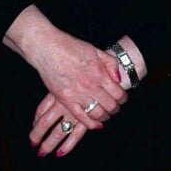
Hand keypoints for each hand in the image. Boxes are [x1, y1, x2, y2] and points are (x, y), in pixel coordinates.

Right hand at [4, 7, 127, 154]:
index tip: (121, 97)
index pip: (118, 94)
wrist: (48, 48)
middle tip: (114, 106)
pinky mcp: (65, 100)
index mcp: (99, 73)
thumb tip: (119, 79)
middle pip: (110, 106)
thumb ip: (110, 63)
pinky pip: (81, 118)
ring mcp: (77, 94)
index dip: (123, 98)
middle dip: (115, 108)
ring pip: (97, 114)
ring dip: (104, 116)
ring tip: (105, 113)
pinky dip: (91, 124)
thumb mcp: (95, 50)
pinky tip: (96, 123)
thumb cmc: (70, 46)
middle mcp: (90, 86)